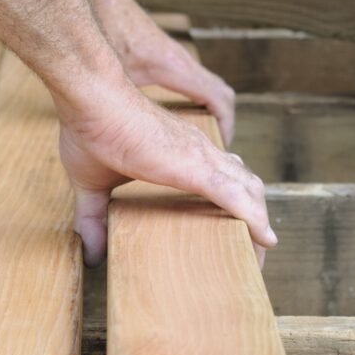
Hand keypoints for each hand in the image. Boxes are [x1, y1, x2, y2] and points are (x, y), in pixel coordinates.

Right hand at [56, 84, 275, 267]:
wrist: (92, 99)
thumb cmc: (91, 130)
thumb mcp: (93, 183)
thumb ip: (93, 217)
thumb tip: (90, 254)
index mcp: (181, 153)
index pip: (223, 178)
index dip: (237, 202)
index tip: (241, 229)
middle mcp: (200, 152)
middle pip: (245, 186)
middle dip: (256, 217)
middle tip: (258, 250)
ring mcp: (201, 157)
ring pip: (249, 193)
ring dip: (260, 223)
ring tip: (263, 252)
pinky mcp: (195, 167)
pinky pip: (235, 197)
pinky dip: (254, 219)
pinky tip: (265, 239)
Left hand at [94, 0, 236, 144]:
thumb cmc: (102, 29)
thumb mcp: (109, 74)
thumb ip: (117, 103)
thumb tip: (110, 140)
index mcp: (174, 66)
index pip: (219, 99)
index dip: (225, 127)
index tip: (220, 149)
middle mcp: (180, 59)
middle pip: (220, 93)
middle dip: (222, 123)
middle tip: (212, 149)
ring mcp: (172, 54)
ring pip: (207, 84)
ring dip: (208, 110)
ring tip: (195, 140)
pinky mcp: (160, 53)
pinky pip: (191, 79)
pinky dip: (193, 99)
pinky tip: (172, 116)